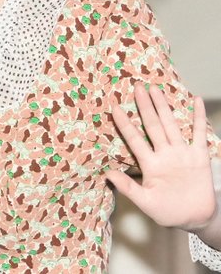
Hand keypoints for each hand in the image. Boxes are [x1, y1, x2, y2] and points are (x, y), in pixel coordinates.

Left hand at [105, 83, 216, 230]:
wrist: (196, 219)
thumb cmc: (168, 211)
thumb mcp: (146, 202)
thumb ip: (129, 188)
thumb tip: (107, 174)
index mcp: (150, 164)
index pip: (135, 139)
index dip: (125, 125)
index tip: (114, 108)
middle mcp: (164, 153)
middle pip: (152, 125)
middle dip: (144, 106)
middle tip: (137, 87)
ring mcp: (181, 153)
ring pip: (171, 124)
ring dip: (163, 107)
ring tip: (155, 89)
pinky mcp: (199, 156)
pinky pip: (198, 133)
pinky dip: (198, 118)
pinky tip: (196, 100)